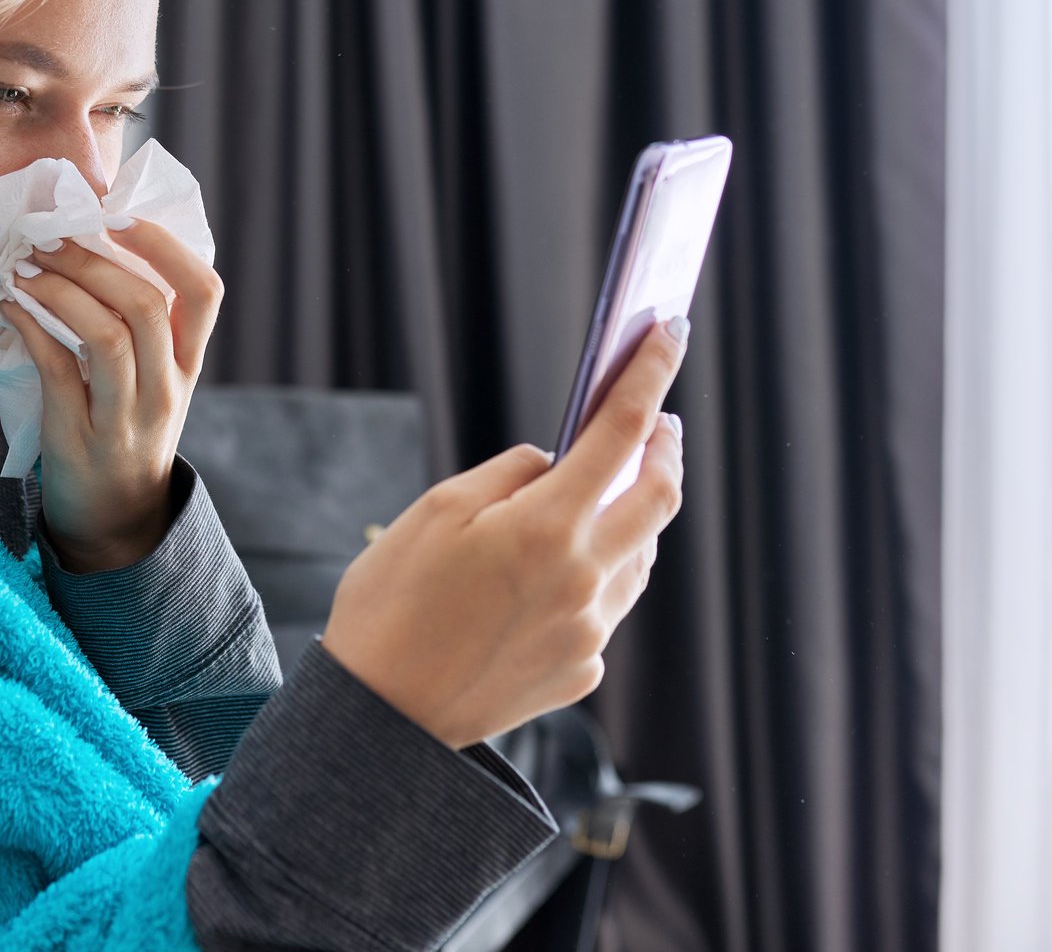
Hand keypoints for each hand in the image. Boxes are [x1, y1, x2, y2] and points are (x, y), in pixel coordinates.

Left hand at [0, 218, 222, 571]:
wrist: (117, 520)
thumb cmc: (128, 430)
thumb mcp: (155, 379)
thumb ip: (143, 325)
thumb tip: (95, 241)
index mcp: (188, 363)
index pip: (204, 292)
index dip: (163, 245)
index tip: (116, 215)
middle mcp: (167, 389)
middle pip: (146, 305)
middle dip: (92, 260)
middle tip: (48, 238)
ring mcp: (127, 418)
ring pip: (107, 337)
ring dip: (60, 291)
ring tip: (25, 269)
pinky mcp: (80, 438)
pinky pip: (58, 372)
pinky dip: (31, 330)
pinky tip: (10, 309)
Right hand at [319, 318, 690, 749]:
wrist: (381, 718)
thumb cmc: (392, 603)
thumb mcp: (436, 512)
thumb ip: (509, 475)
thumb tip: (556, 464)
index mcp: (546, 528)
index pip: (621, 432)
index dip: (651, 375)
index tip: (670, 333)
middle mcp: (585, 581)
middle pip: (659, 498)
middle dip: (665, 448)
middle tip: (660, 419)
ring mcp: (589, 632)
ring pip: (640, 556)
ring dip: (637, 512)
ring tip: (615, 486)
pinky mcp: (581, 671)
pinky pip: (607, 607)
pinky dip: (598, 574)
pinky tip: (563, 569)